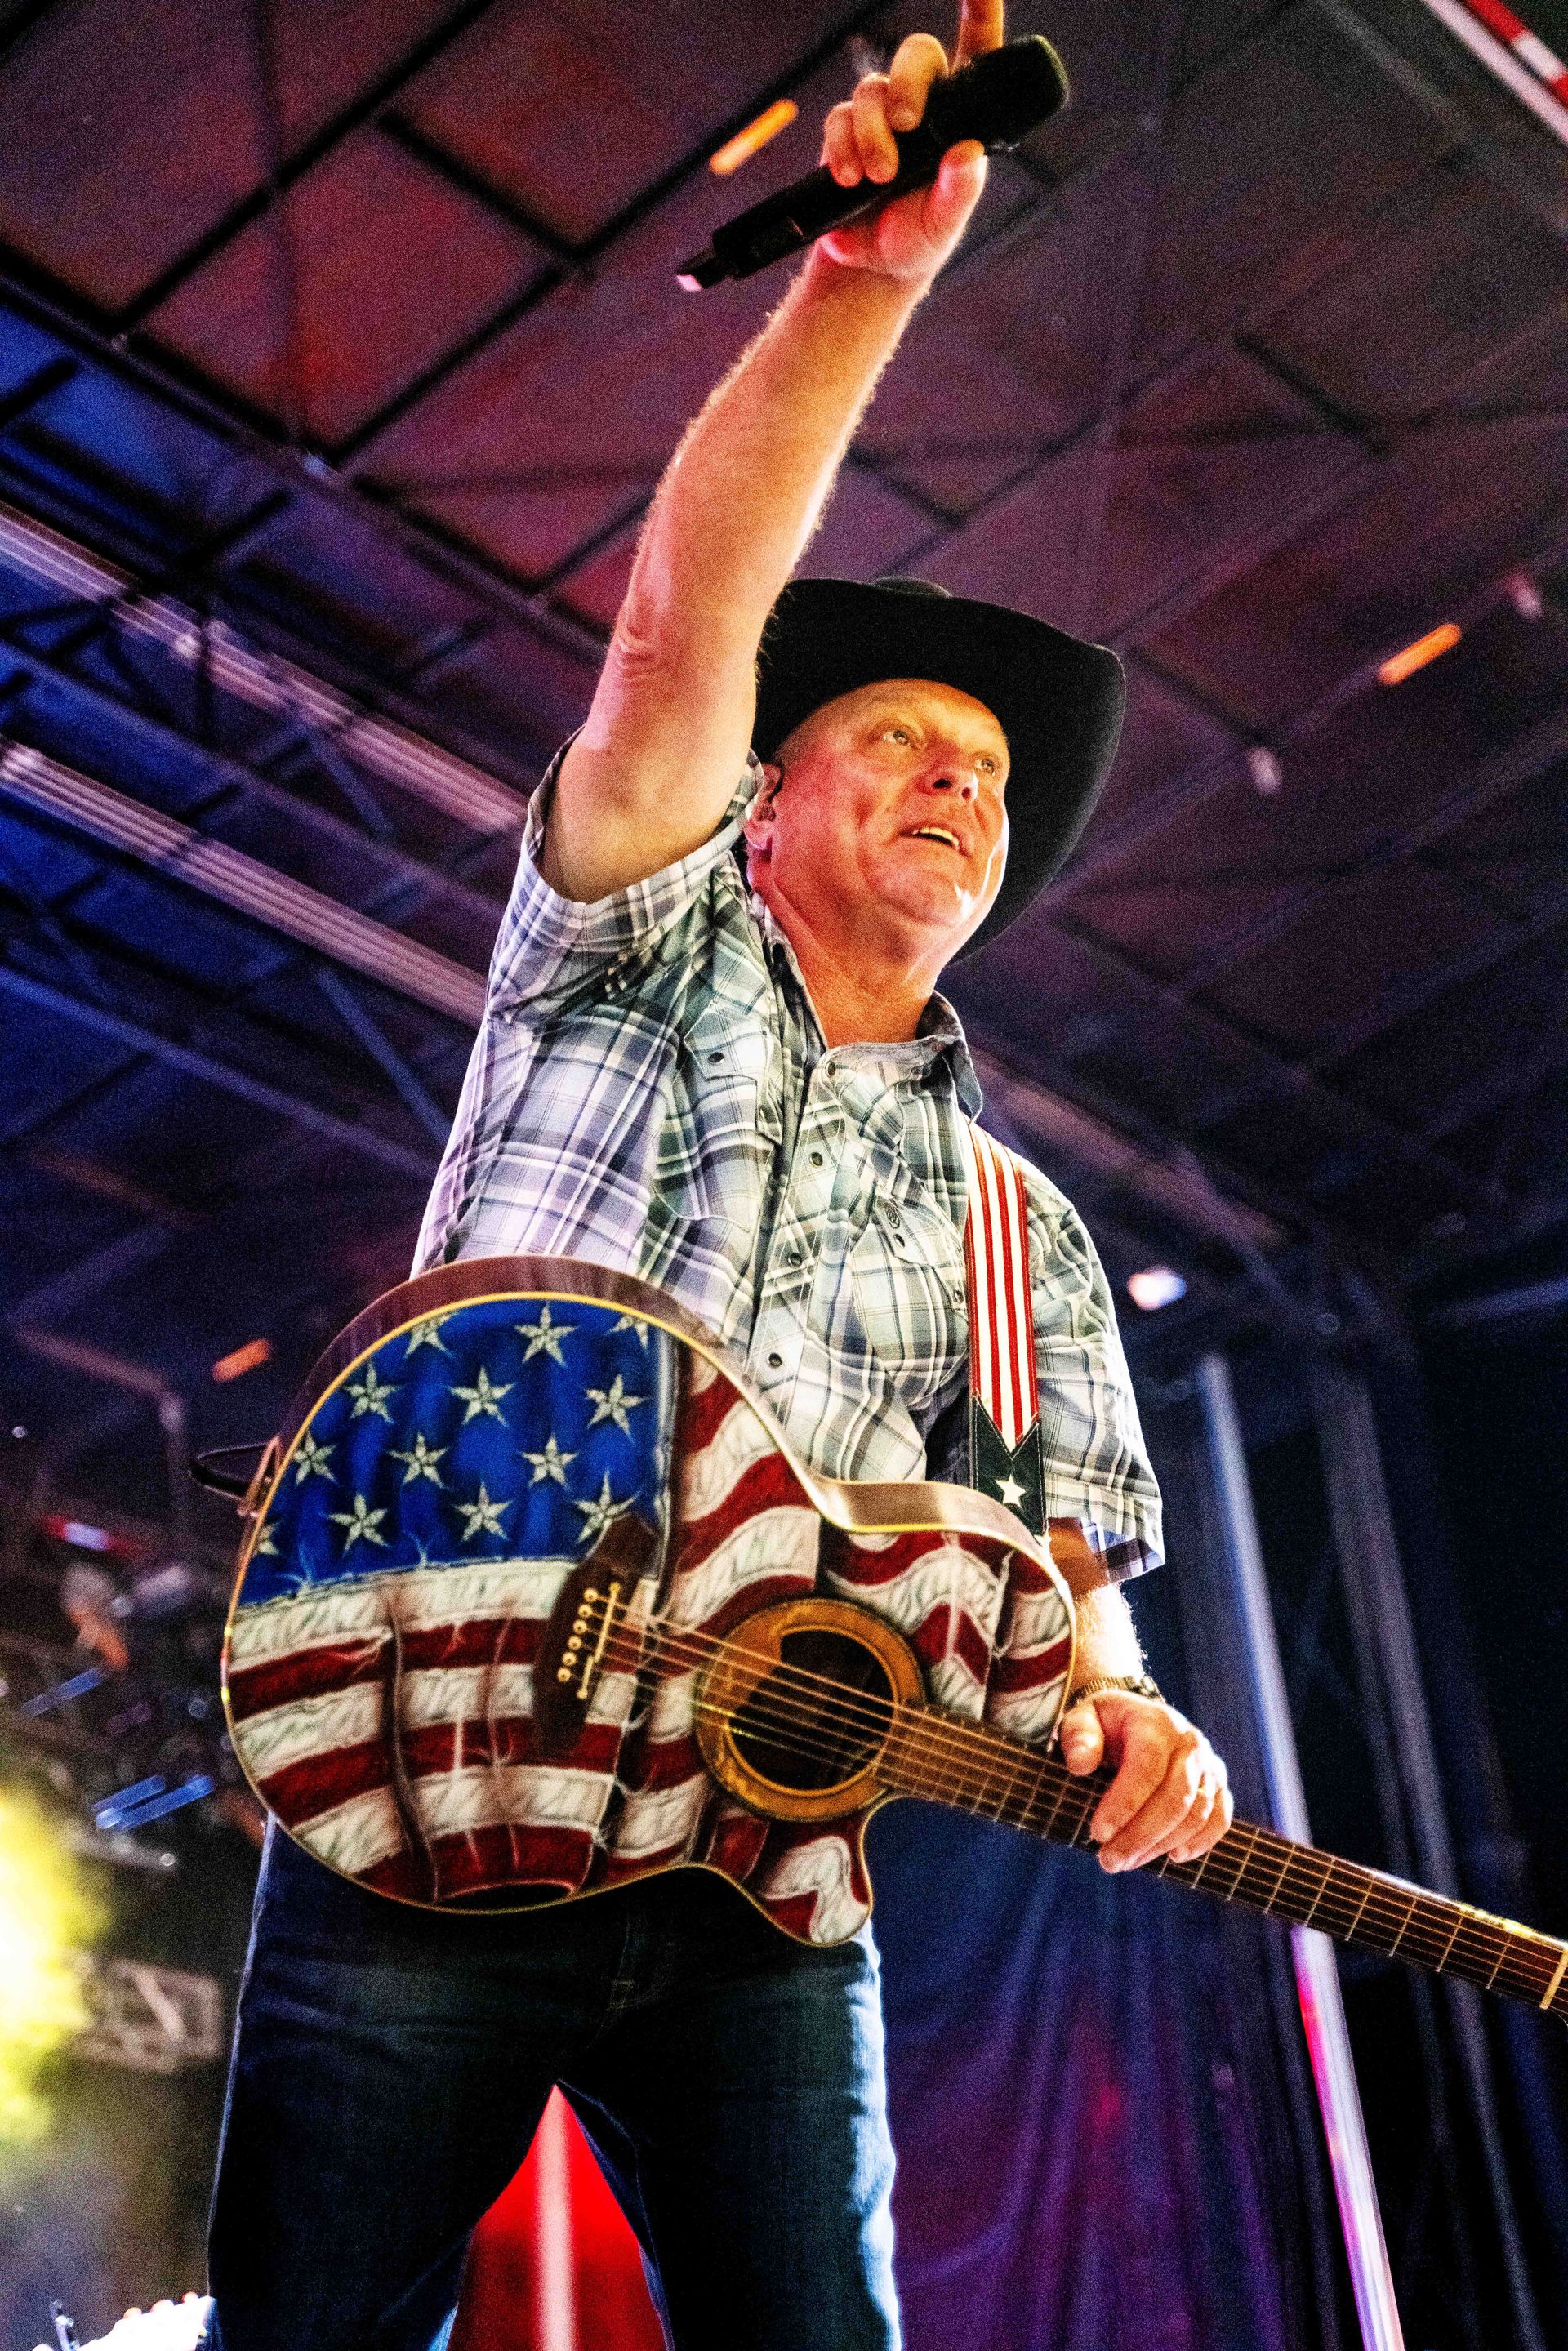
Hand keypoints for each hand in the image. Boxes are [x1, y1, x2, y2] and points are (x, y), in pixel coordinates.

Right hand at [815, 1, 1002, 282]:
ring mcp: (881, 114)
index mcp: (960, 116)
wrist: (869, 266)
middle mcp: (923, 105)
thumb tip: (968, 154)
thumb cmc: (916, 240)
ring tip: (875, 179)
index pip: (977, 50)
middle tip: (906, 126)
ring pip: (872, 90)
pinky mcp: (846, 132)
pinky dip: (842, 147)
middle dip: (908, 83)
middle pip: (917, 54)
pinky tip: (849, 178)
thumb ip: (958, 192)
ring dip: (872, 133)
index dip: (980, 11)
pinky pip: (839, 118)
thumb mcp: (943, 225)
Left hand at [1058, 1690, 1233, 1872]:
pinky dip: (1201, 1842)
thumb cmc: (1104, 1725)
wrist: (1135, 1719)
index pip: (1147, 1767)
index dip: (1125, 1804)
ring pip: (1196, 1813)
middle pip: (1175, 1797)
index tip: (1098, 1833)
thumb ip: (1078, 1737)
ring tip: (1127, 1861)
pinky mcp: (1218, 1786)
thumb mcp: (1081, 1719)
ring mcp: (1208, 1765)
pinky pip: (1219, 1819)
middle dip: (1140, 1835)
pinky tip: (1173, 1856)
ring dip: (1162, 1844)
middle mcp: (1189, 1742)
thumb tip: (1080, 1764)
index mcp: (1155, 1723)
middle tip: (1108, 1861)